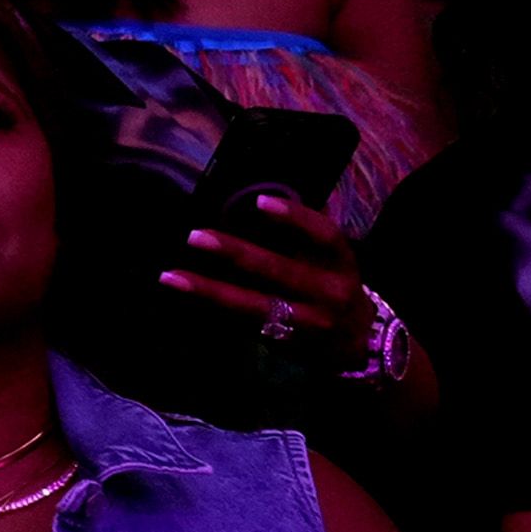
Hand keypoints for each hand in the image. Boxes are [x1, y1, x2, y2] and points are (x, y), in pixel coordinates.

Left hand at [160, 183, 368, 356]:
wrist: (360, 343)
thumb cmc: (330, 281)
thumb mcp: (330, 257)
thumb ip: (302, 231)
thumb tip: (260, 188)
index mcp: (340, 262)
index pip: (324, 236)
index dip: (295, 218)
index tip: (260, 201)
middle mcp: (329, 292)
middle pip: (281, 272)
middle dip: (236, 254)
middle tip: (194, 236)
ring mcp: (308, 321)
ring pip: (256, 305)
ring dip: (210, 291)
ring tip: (171, 276)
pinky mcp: (287, 341)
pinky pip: (245, 324)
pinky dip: (213, 310)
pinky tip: (183, 297)